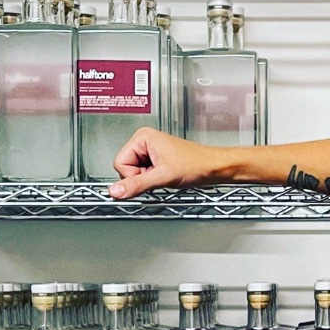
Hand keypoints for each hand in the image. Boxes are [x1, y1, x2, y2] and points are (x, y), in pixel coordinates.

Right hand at [109, 127, 224, 198]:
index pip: (119, 164)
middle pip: (126, 169)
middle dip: (141, 178)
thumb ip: (137, 184)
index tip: (150, 176)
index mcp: (142, 137)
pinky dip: (153, 180)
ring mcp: (150, 150)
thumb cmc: (196, 164)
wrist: (213, 168)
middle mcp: (144, 141)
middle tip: (160, 175)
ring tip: (165, 175)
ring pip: (135, 174)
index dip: (133, 176)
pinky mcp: (155, 159)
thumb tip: (115, 191)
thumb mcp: (163, 177)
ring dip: (148, 180)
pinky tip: (166, 176)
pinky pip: (144, 175)